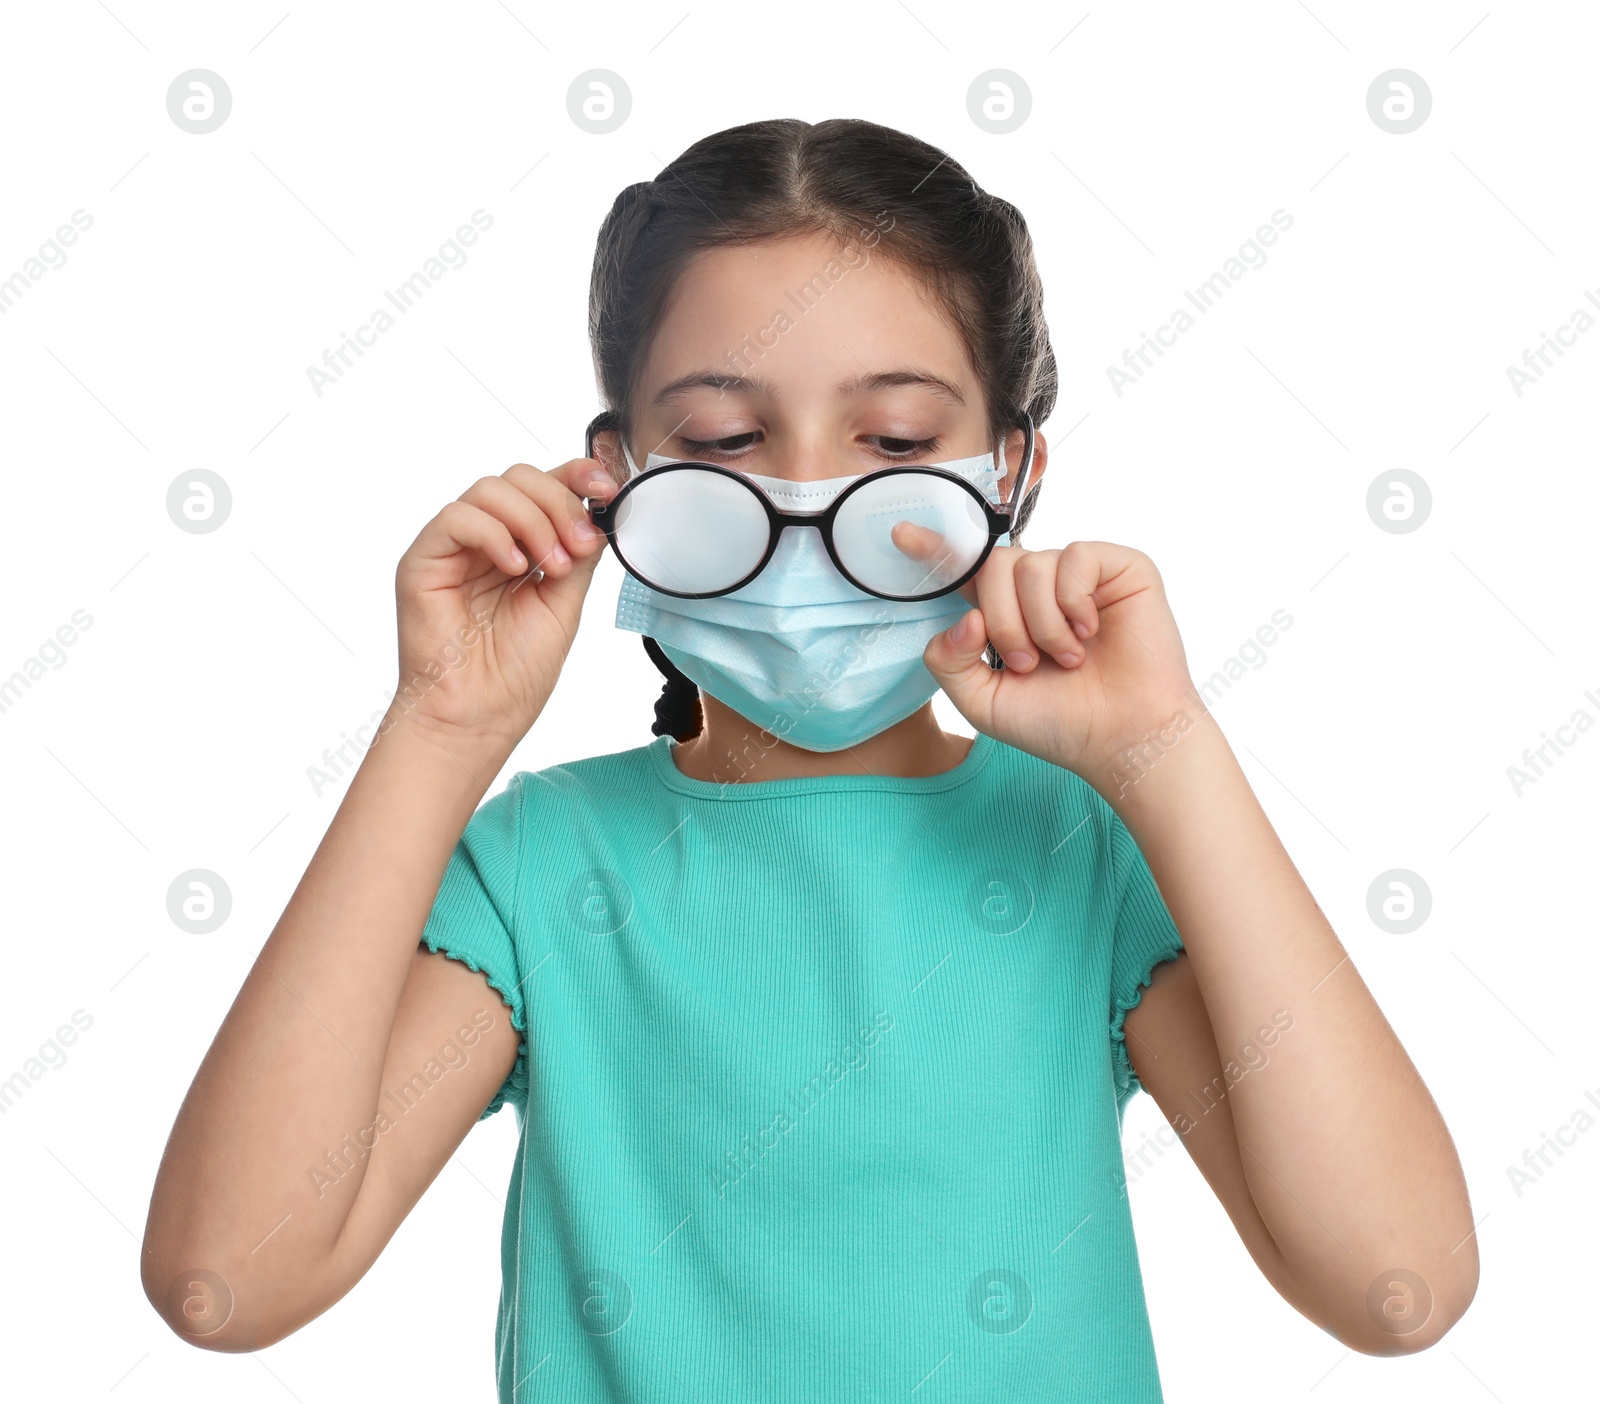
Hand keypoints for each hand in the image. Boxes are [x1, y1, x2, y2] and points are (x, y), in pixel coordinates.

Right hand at [387, 459, 616, 749]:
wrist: (479, 717)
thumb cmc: (514, 673)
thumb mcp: (565, 604)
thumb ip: (578, 554)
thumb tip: (596, 513)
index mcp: (518, 547)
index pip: (543, 488)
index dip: (575, 475)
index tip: (606, 487)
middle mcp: (484, 541)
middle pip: (519, 478)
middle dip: (559, 503)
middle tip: (578, 548)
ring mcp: (452, 549)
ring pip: (490, 489)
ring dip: (533, 520)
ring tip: (550, 567)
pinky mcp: (422, 561)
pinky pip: (456, 518)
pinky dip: (494, 533)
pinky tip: (514, 567)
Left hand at [921, 540, 1198, 783]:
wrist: (1123, 739)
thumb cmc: (1060, 723)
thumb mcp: (982, 702)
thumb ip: (948, 661)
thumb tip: (965, 616)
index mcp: (1004, 613)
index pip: (962, 571)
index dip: (934, 548)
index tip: (901, 535)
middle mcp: (1038, 588)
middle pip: (991, 567)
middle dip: (1002, 623)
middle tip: (1029, 664)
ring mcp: (1078, 575)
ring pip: (1029, 565)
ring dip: (1041, 624)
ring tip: (1068, 658)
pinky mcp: (1118, 567)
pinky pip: (1074, 557)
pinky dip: (1073, 601)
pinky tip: (1092, 630)